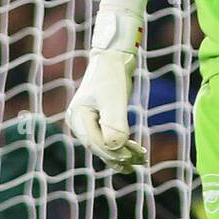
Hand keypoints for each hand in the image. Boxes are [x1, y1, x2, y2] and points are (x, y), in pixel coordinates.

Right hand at [67, 0, 146, 173]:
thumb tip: (117, 149)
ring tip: (141, 161)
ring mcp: (87, 122)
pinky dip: (121, 147)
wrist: (113, 58)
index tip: (133, 157)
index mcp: (77, 118)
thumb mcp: (116, 100)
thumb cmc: (113, 76)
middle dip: (120, 156)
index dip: (114, 153)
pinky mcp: (97, 119)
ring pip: (104, 145)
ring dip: (123, 154)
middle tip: (141, 161)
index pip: (96, 143)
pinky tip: (134, 155)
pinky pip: (107, 139)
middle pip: (100, 147)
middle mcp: (79, 122)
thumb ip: (115, 125)